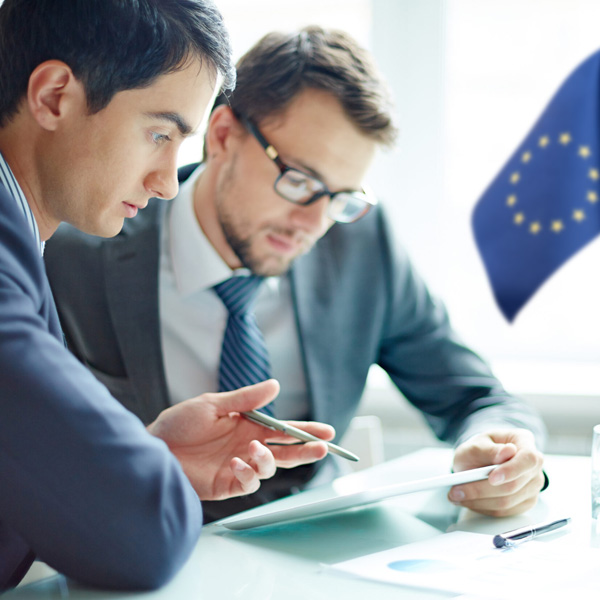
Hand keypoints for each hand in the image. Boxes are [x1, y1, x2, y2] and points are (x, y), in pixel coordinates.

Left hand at [147, 379, 333, 500]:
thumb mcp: (213, 404)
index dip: (305, 431)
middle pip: (285, 451)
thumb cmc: (179, 423)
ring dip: (269, 459)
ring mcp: (238, 466)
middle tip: (322, 447)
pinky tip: (236, 462)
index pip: (283, 430)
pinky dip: (247, 473)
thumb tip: (276, 386)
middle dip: (305, 450)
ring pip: (270, 468)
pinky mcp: (227, 484)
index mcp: (248, 426)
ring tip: (254, 448)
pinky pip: (248, 483)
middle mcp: (248, 446)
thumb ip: (245, 399)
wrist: (153, 447)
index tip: (327, 432)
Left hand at [448, 429, 544, 516]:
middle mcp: (533, 465)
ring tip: (456, 496)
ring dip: (479, 501)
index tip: (492, 478)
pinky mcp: (525, 502)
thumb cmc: (480, 449)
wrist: (479, 460)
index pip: (528, 458)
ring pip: (508, 501)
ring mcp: (532, 485)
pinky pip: (505, 511)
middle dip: (482, 490)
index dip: (511, 470)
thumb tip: (507, 452)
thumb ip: (489, 449)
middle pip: (514, 485)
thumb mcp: (476, 444)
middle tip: (457, 491)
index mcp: (524, 441)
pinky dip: (483, 508)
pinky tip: (469, 501)